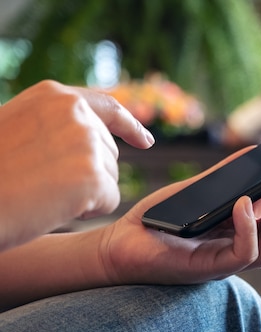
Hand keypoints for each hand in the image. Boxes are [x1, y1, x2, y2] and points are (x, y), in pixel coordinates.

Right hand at [0, 80, 153, 250]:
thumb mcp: (19, 129)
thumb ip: (56, 126)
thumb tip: (98, 138)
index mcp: (53, 97)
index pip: (107, 107)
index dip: (130, 125)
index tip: (146, 140)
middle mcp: (75, 112)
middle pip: (110, 151)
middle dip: (88, 172)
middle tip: (42, 181)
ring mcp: (87, 142)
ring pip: (111, 177)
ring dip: (85, 192)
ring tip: (42, 191)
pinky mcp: (94, 175)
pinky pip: (110, 200)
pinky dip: (89, 210)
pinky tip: (54, 206)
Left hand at [99, 150, 260, 284]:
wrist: (121, 242)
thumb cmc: (162, 218)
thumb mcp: (200, 190)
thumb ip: (228, 176)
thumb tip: (259, 150)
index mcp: (247, 228)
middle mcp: (245, 246)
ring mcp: (231, 260)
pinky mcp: (212, 269)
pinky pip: (245, 254)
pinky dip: (248, 227)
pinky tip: (240, 204)